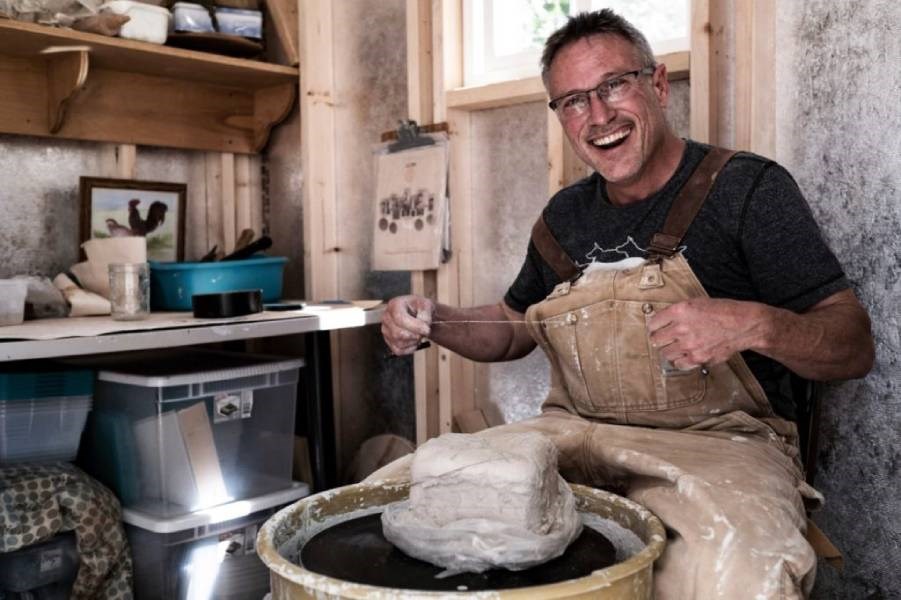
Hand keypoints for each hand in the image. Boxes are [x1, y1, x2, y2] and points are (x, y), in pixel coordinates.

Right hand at [382, 295, 434, 354]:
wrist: (419, 313)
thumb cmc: (421, 308)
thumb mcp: (427, 305)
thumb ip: (426, 314)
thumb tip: (423, 325)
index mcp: (394, 305)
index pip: (400, 318)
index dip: (414, 327)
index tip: (427, 330)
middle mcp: (386, 317)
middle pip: (397, 333)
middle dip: (415, 335)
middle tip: (424, 332)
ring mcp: (386, 330)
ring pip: (398, 343)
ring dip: (413, 342)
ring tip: (419, 334)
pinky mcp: (388, 341)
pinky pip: (398, 350)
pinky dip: (410, 349)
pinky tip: (415, 341)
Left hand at [647, 298, 764, 370]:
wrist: (743, 325)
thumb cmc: (723, 312)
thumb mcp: (697, 302)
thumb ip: (678, 312)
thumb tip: (663, 320)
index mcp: (680, 311)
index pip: (653, 322)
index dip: (653, 326)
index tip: (654, 329)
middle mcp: (682, 328)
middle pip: (656, 340)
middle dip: (658, 339)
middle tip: (662, 339)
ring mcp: (689, 345)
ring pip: (666, 353)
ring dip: (669, 350)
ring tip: (675, 347)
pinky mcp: (698, 358)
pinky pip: (679, 364)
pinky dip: (680, 361)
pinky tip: (684, 355)